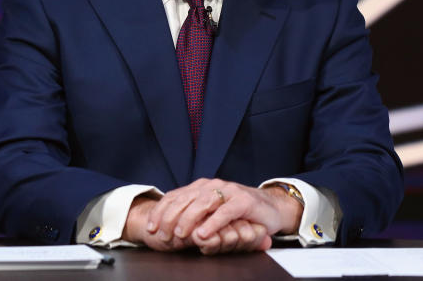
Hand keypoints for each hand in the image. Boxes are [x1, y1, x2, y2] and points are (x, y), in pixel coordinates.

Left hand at [128, 178, 300, 253]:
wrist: (270, 208)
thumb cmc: (238, 212)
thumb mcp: (210, 212)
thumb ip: (192, 215)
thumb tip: (164, 226)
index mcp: (201, 187)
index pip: (175, 197)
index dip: (161, 212)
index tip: (151, 228)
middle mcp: (212, 186)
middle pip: (185, 199)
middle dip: (171, 218)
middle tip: (164, 235)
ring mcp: (228, 191)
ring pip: (202, 203)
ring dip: (189, 219)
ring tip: (181, 234)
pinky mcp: (243, 201)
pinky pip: (225, 212)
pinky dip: (212, 223)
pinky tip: (203, 234)